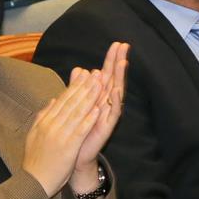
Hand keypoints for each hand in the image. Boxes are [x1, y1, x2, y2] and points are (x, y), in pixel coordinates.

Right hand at [22, 69, 104, 195]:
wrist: (34, 182)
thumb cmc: (36, 161)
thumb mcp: (35, 135)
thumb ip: (43, 116)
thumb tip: (52, 100)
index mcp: (44, 121)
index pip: (62, 100)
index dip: (74, 86)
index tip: (84, 74)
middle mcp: (51, 125)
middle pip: (70, 102)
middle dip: (84, 86)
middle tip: (95, 73)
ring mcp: (59, 135)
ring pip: (77, 112)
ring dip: (89, 97)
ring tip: (99, 84)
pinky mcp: (67, 147)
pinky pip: (80, 130)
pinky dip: (89, 118)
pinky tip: (98, 109)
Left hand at [70, 41, 127, 171]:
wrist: (74, 154)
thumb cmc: (77, 129)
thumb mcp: (76, 104)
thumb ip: (78, 87)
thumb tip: (79, 68)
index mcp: (99, 96)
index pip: (107, 74)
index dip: (111, 60)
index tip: (117, 44)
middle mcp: (106, 103)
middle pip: (115, 79)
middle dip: (119, 63)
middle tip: (124, 46)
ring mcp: (108, 114)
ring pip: (117, 93)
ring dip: (120, 78)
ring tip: (123, 63)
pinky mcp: (107, 126)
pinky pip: (113, 112)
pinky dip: (115, 101)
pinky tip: (116, 90)